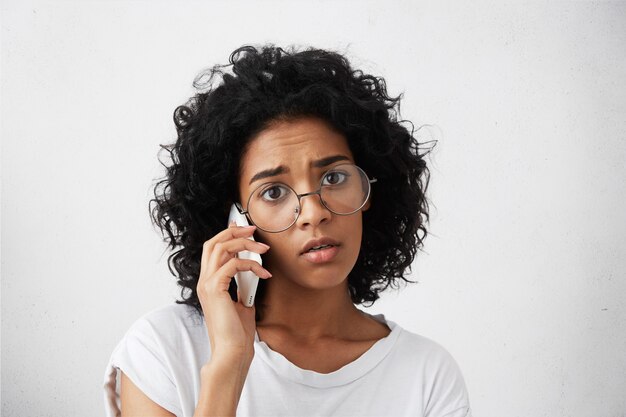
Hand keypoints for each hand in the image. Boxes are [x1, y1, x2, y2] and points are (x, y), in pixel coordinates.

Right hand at [197, 223, 271, 359]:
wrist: (232, 351)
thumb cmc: (237, 332)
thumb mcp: (242, 303)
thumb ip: (242, 285)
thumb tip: (252, 271)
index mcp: (209, 283)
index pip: (213, 249)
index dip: (227, 235)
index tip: (245, 229)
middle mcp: (204, 281)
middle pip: (213, 243)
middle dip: (234, 231)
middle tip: (253, 229)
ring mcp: (207, 284)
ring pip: (221, 248)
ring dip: (245, 244)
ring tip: (264, 248)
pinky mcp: (214, 289)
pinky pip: (232, 265)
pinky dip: (251, 265)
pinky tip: (264, 273)